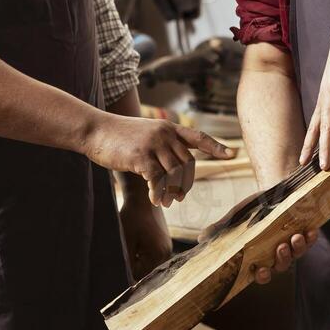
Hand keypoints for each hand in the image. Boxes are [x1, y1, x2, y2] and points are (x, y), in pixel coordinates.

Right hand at [84, 116, 233, 207]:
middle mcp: (165, 133)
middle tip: (179, 198)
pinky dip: (158, 192)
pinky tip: (155, 200)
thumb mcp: (146, 134)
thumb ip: (162, 146)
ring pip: (174, 173)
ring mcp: (154, 144)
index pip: (199, 137)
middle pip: (188, 162)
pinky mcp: (141, 156)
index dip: (216, 147)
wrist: (95, 130)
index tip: (233, 154)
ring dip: (172, 191)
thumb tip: (175, 168)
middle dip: (186, 183)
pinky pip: (157, 179)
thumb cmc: (119, 136)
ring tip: (167, 202)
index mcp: (169, 128)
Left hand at [117, 195, 172, 278]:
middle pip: (146, 271)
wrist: (143, 197)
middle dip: (133, 267)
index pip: (140, 276)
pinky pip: (151, 256)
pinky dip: (141, 254)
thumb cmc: (132, 218)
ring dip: (136, 260)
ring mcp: (166, 249)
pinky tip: (135, 243)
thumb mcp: (126, 241)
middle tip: (122, 254)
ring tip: (129, 247)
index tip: (118, 264)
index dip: (127, 272)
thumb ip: (128, 263)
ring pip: (147, 264)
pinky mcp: (163, 244)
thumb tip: (126, 283)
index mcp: (159, 255)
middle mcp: (167, 254)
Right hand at [198, 194, 317, 284]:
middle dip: (282, 259)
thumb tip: (200, 238)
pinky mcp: (304, 233)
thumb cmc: (252, 210)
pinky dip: (311, 238)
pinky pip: (310, 241)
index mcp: (260, 256)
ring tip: (294, 237)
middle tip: (280, 247)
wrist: (273, 192)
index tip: (260, 270)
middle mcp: (277, 255)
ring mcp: (292, 245)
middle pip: (282, 266)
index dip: (262, 276)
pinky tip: (310, 231)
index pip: (261, 274)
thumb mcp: (235, 218)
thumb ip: (220, 228)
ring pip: (297, 254)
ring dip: (297, 248)